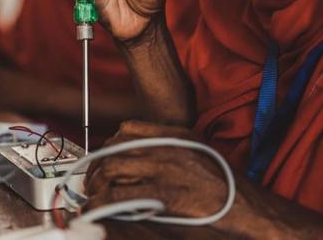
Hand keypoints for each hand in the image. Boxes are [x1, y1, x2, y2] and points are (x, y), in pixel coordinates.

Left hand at [84, 120, 228, 218]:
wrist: (247, 206)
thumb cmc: (224, 182)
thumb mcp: (198, 149)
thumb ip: (169, 144)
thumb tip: (137, 150)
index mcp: (174, 134)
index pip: (127, 129)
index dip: (109, 145)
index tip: (103, 159)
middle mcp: (166, 147)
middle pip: (114, 149)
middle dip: (97, 167)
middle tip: (92, 182)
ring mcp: (163, 169)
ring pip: (112, 169)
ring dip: (96, 184)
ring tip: (94, 196)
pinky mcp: (163, 194)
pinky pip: (120, 195)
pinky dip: (102, 202)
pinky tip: (97, 208)